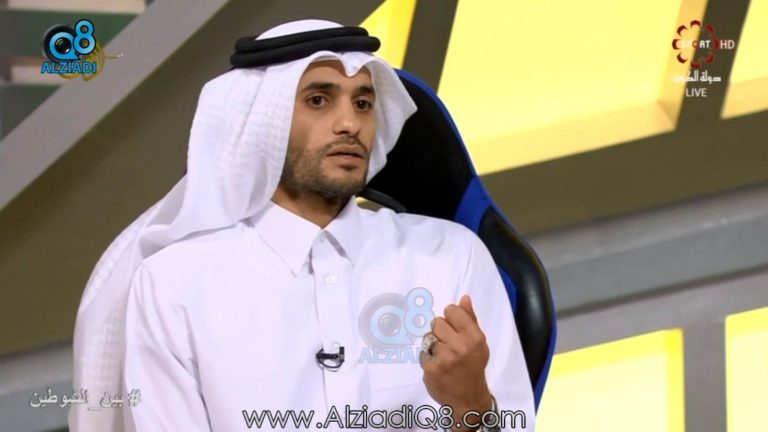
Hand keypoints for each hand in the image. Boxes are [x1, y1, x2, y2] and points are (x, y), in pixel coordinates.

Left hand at [420, 295, 492, 430]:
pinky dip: (428, 358)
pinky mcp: (430, 368)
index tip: (454, 328)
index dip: (451, 318)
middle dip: (441, 331)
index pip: (451, 310)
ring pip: (428, 336)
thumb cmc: (473, 366)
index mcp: (473, 337)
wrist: (468, 399)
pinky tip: (438, 366)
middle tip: (449, 345)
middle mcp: (459, 346)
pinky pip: (423, 352)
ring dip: (433, 344)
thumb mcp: (479, 343)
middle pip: (437, 322)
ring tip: (444, 356)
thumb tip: (464, 298)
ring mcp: (443, 357)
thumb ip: (470, 319)